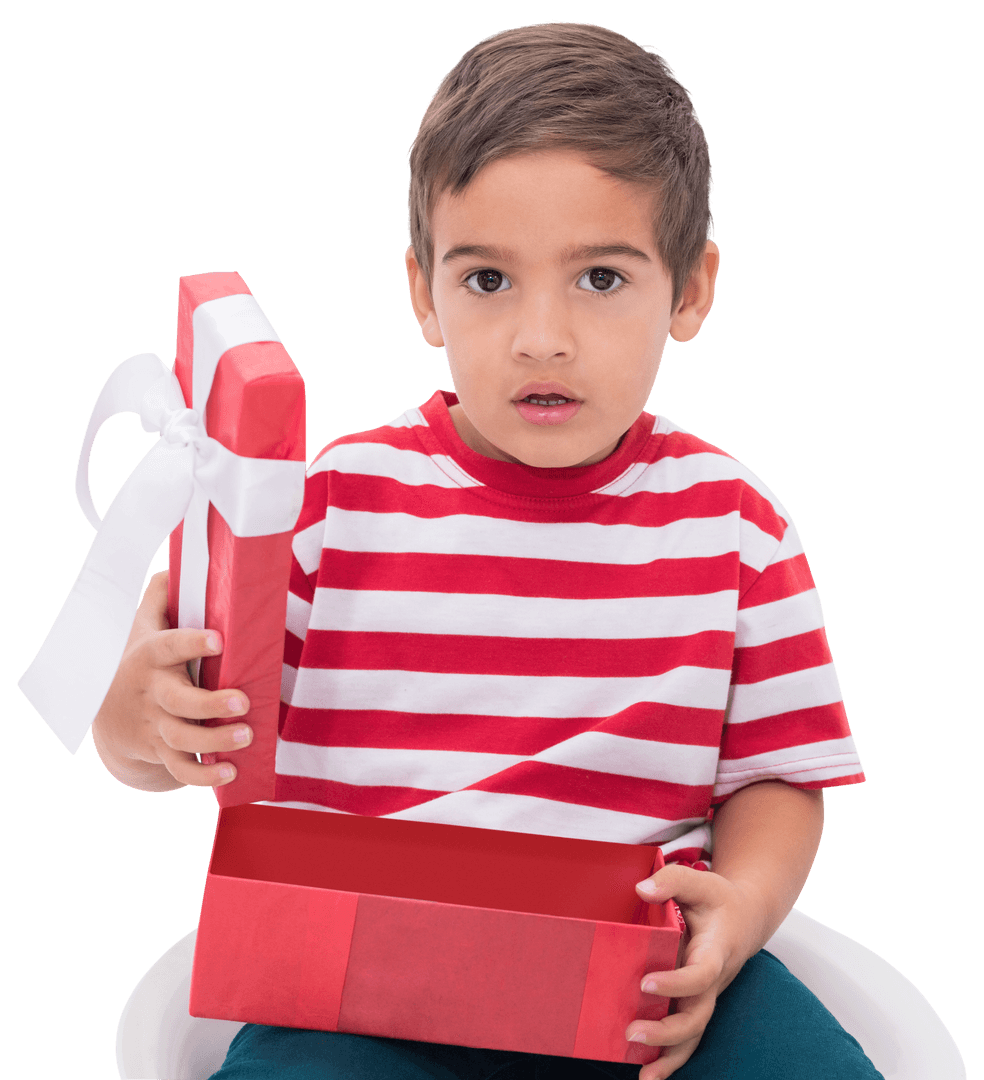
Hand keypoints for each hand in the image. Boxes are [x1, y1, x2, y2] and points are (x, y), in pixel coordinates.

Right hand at [91, 570, 251, 790]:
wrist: (108, 713)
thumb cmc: (140, 658)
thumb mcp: (142, 624)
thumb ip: (163, 595)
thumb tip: (181, 560)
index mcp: (151, 655)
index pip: (169, 646)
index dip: (192, 643)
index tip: (220, 639)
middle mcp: (152, 693)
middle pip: (178, 701)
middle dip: (210, 703)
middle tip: (244, 701)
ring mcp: (155, 725)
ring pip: (182, 738)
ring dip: (215, 739)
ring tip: (247, 736)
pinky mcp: (161, 752)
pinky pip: (180, 769)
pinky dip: (203, 775)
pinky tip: (230, 772)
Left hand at [627, 864, 760, 1079]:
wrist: (745, 917)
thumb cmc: (719, 899)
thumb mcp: (700, 881)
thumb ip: (673, 880)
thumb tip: (641, 889)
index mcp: (715, 951)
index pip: (701, 975)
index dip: (676, 984)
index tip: (645, 983)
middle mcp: (713, 980)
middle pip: (697, 1016)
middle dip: (666, 1031)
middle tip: (630, 1031)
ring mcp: (705, 995)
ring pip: (693, 1035)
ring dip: (668, 1055)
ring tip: (641, 1072)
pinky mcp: (695, 1002)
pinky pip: (687, 1036)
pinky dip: (671, 1058)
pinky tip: (647, 1074)